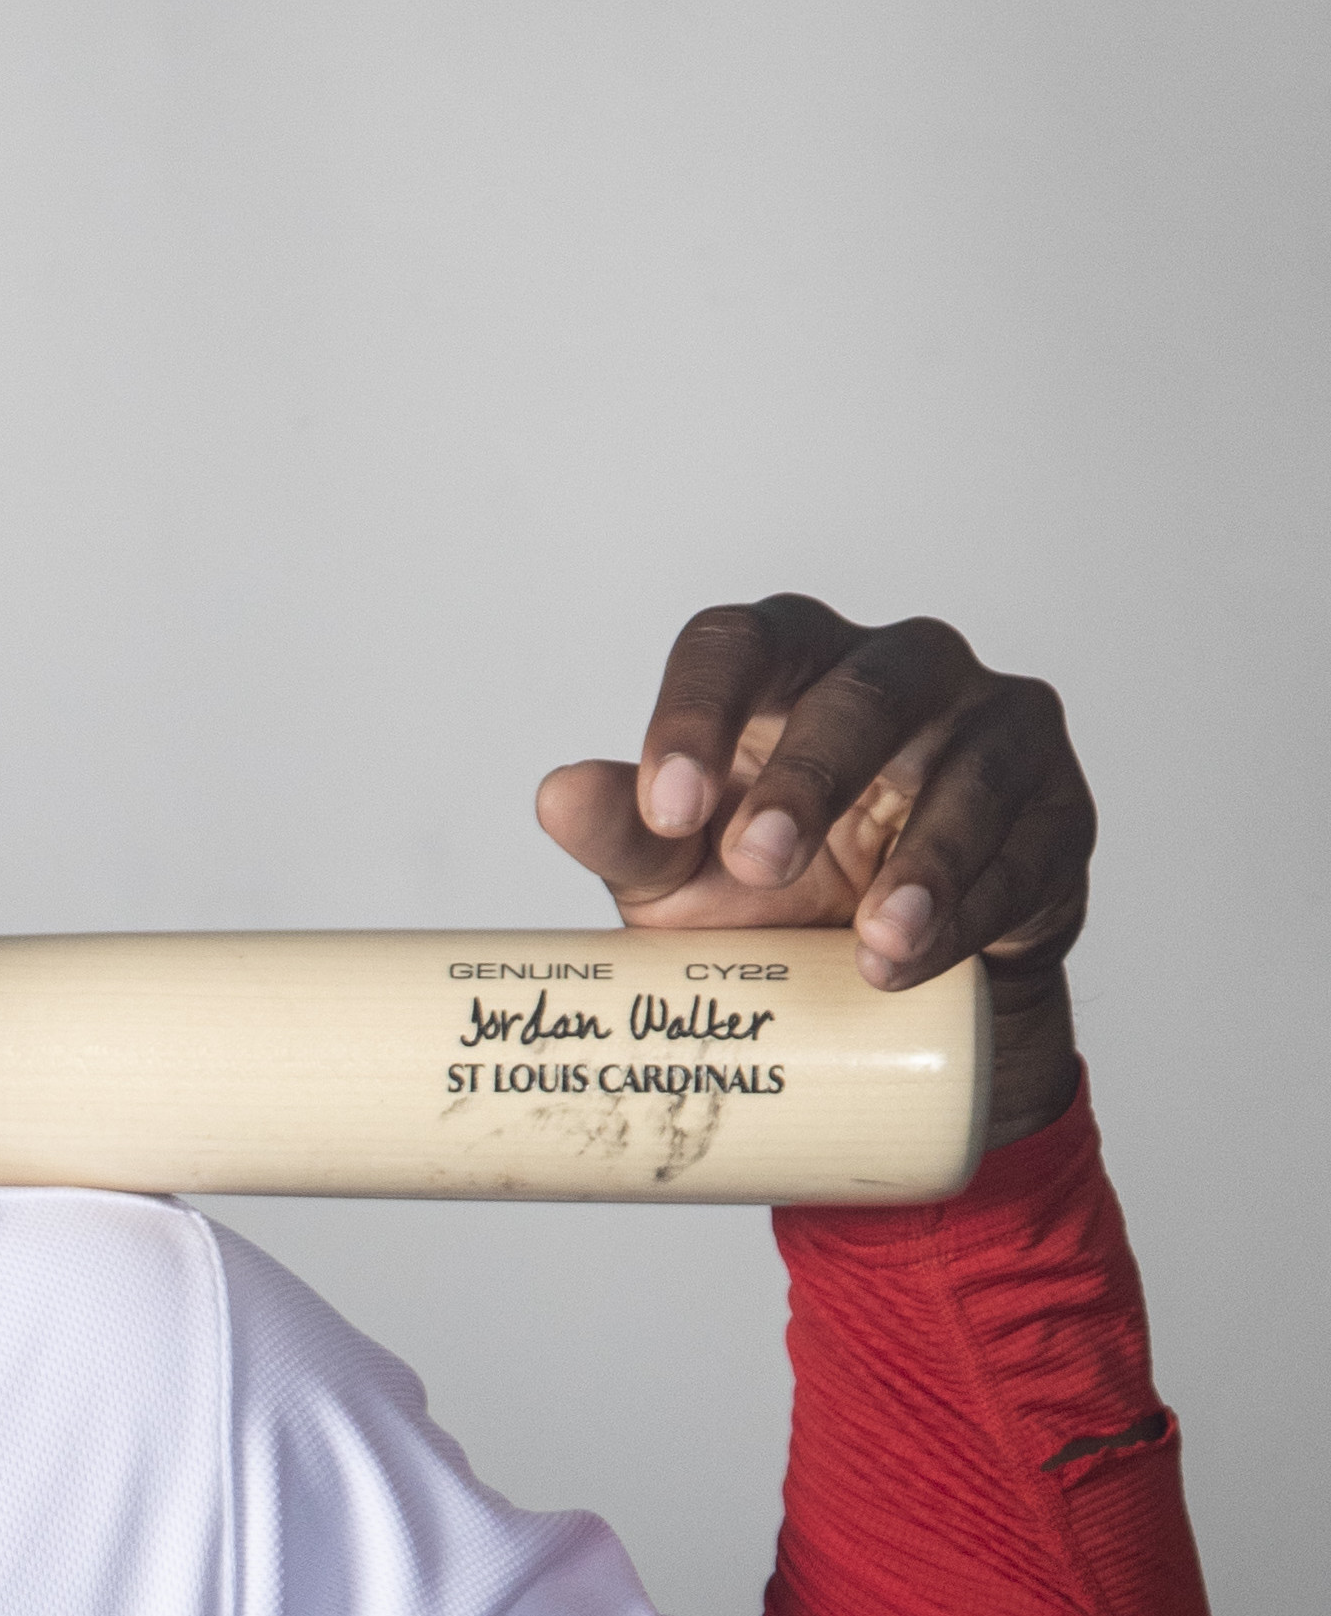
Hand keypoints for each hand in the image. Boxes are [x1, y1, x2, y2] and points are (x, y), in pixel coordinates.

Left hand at [536, 596, 1089, 1146]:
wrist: (879, 972)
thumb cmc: (767, 888)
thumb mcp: (676, 874)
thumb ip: (621, 834)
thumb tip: (557, 797)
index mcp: (786, 664)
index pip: (736, 644)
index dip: (696, 712)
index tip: (664, 808)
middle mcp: (896, 669)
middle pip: (860, 690)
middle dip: (809, 778)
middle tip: (756, 863)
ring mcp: (992, 727)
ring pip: (969, 764)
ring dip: (920, 858)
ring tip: (868, 937)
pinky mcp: (1059, 805)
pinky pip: (1029, 843)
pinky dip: (975, 903)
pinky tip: (917, 952)